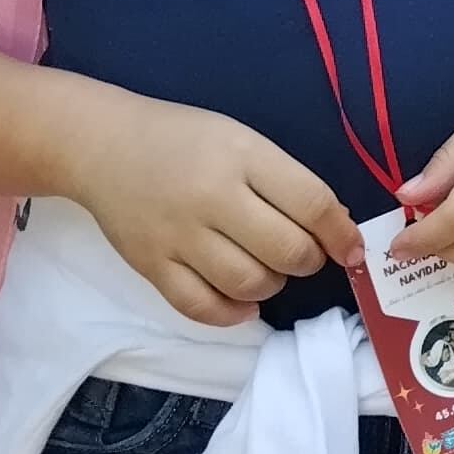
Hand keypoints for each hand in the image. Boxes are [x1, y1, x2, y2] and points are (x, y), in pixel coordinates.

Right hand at [73, 93, 359, 326]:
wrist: (102, 146)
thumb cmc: (183, 140)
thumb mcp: (241, 141)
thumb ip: (286, 181)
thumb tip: (336, 229)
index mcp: (241, 156)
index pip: (310, 203)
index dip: (341, 233)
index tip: (351, 248)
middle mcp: (211, 197)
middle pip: (286, 251)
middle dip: (308, 260)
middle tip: (301, 254)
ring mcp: (178, 236)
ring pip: (249, 284)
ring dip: (273, 285)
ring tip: (267, 268)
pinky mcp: (151, 266)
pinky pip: (202, 307)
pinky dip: (233, 313)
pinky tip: (243, 301)